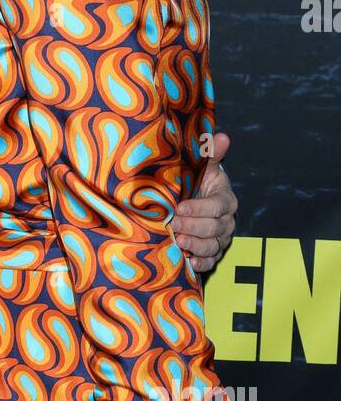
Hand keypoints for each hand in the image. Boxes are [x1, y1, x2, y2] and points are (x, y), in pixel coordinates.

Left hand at [171, 129, 236, 272]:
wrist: (192, 202)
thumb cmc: (196, 184)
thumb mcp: (203, 168)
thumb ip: (211, 154)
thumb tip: (222, 136)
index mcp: (226, 199)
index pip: (217, 206)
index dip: (199, 208)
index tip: (180, 207)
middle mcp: (226, 221)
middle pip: (214, 228)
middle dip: (193, 227)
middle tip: (173, 224)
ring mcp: (221, 239)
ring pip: (213, 246)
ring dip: (195, 245)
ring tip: (177, 241)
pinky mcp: (213, 254)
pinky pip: (210, 262)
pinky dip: (200, 264)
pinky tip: (188, 262)